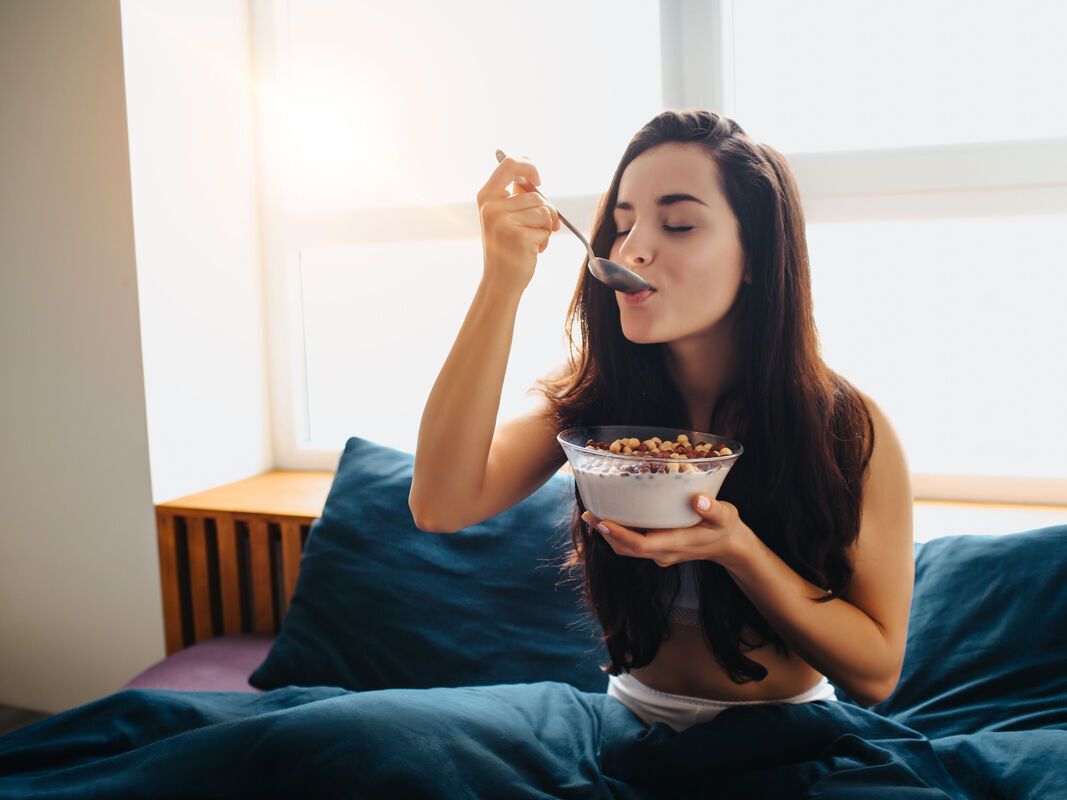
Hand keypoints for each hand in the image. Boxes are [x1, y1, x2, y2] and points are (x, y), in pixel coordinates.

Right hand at [476, 154, 560, 295]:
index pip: (509, 164)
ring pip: (544, 211)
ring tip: (532, 241)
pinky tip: (532, 250)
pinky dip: (545, 240)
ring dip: (546, 228)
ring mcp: (503, 222)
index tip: (539, 181)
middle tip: (539, 229)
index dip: (529, 167)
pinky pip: (546, 228)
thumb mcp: (504, 218)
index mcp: (486, 197)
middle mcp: (492, 207)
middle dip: (546, 212)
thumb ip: (515, 197)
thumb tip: (531, 178)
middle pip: (536, 195)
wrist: (500, 281)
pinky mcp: (518, 236)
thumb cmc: (507, 249)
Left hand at [580, 494, 752, 570]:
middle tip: (588, 513)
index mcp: (676, 543)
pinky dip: (620, 534)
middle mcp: (664, 552)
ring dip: (610, 534)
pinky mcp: (659, 549)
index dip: (618, 535)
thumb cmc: (726, 528)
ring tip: (593, 514)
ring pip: (628, 549)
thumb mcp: (725, 516)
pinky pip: (634, 545)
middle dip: (606, 533)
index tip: (601, 521)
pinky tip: (612, 516)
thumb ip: (713, 509)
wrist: (729, 547)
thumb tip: (698, 500)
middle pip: (627, 549)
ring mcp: (660, 554)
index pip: (640, 544)